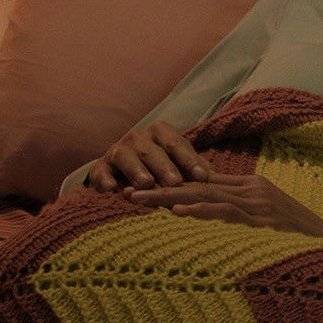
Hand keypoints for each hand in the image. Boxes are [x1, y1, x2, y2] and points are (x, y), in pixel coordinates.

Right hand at [85, 121, 210, 191]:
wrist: (124, 171)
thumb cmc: (162, 168)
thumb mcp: (180, 166)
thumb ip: (198, 170)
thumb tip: (222, 181)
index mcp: (161, 132)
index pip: (177, 145)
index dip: (190, 160)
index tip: (204, 177)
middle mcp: (138, 137)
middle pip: (152, 151)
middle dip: (164, 167)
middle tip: (175, 182)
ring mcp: (117, 150)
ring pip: (126, 157)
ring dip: (136, 170)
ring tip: (146, 184)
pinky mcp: (100, 166)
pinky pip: (100, 171)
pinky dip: (104, 179)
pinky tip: (110, 189)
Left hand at [125, 175, 322, 243]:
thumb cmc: (305, 247)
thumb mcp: (270, 228)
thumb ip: (242, 223)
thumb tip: (210, 231)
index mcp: (253, 190)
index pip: (202, 183)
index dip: (168, 186)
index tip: (136, 191)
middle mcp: (255, 192)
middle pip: (196, 185)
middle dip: (157, 189)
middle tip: (121, 192)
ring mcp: (261, 205)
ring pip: (205, 196)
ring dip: (167, 198)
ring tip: (136, 200)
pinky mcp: (267, 222)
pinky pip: (228, 215)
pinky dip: (202, 212)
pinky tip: (178, 213)